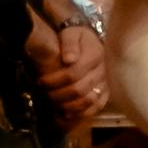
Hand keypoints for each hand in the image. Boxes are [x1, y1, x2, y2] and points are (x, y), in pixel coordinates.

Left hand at [33, 12, 114, 132]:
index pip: (73, 73)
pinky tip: (67, 114)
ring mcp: (106, 83)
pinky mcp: (107, 92)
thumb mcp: (71, 33)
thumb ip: (69, 44)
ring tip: (54, 103)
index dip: (54, 80)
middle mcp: (103, 70)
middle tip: (44, 93)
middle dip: (58, 94)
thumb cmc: (77, 37)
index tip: (40, 81)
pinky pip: (97, 107)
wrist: (90, 41)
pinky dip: (82, 113)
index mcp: (95, 54)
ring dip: (68, 105)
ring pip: (88, 101)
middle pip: (79, 89)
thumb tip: (69, 60)